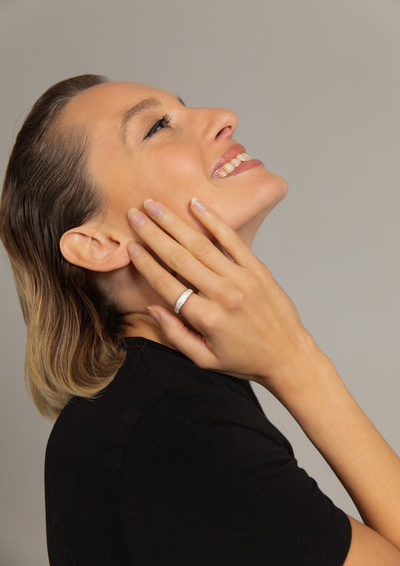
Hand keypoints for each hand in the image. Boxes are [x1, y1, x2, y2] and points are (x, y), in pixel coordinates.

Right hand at [127, 198, 321, 390]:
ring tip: (155, 206)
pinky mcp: (257, 269)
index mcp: (207, 318)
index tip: (130, 246)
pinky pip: (232, 240)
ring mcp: (242, 278)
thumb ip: (176, 334)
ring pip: (201, 245)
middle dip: (153, 234)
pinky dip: (213, 221)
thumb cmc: (245, 360)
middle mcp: (223, 294)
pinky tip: (195, 205)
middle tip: (135, 214)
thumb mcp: (205, 360)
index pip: (167, 285)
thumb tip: (153, 307)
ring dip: (175, 223)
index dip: (146, 264)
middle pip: (179, 258)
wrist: (289, 356)